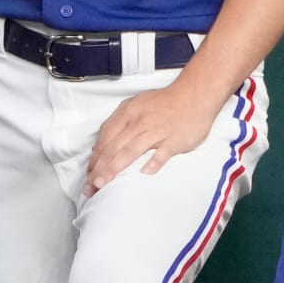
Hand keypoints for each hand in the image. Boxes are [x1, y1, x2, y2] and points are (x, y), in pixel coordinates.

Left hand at [84, 80, 217, 196]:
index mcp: (127, 113)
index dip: (94, 158)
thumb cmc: (165, 103)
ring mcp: (157, 131)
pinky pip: (162, 153)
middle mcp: (138, 122)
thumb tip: (106, 143)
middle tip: (90, 187)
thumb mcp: (137, 105)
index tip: (88, 175)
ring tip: (104, 184)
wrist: (195, 94)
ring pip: (130, 151)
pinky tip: (144, 174)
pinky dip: (153, 163)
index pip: (105, 138)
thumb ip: (121, 122)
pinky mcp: (175, 139)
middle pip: (113, 148)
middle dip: (99, 169)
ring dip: (114, 168)